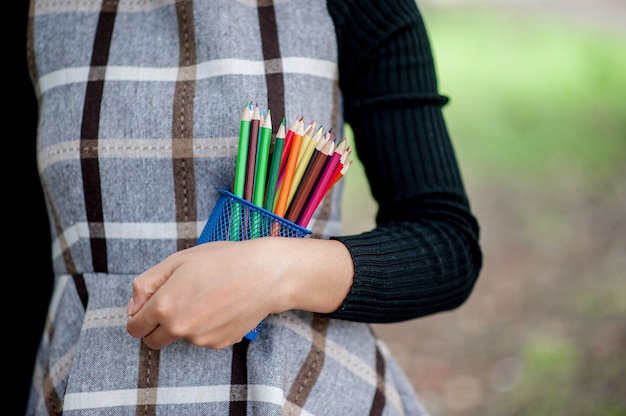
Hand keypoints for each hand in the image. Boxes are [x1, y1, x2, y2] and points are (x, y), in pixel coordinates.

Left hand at [126, 237, 352, 349]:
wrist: (264, 274)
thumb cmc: (222, 260)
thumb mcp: (178, 260)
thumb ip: (146, 284)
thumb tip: (132, 308)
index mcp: (164, 306)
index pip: (134, 328)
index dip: (139, 316)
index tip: (149, 306)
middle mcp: (179, 328)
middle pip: (153, 341)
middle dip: (156, 326)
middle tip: (176, 302)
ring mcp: (200, 339)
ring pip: (181, 338)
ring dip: (185, 324)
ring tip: (207, 297)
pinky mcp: (218, 343)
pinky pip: (202, 339)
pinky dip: (206, 327)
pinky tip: (220, 306)